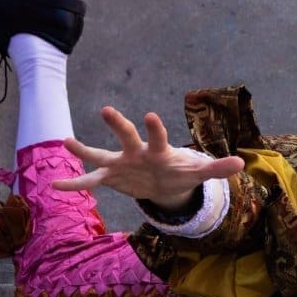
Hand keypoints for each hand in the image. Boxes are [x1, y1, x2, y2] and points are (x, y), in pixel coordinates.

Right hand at [52, 106, 244, 209]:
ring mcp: (121, 163)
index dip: (155, 128)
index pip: (157, 136)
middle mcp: (136, 152)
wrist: (164, 181)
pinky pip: (91, 180)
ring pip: (101, 155)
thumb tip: (241, 165)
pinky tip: (55, 187)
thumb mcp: (197, 173)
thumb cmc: (179, 171)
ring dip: (84, 151)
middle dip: (119, 125)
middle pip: (127, 136)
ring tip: (66, 142)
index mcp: (158, 150)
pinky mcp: (111, 176)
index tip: (151, 115)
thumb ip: (215, 168)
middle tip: (107, 110)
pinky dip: (74, 184)